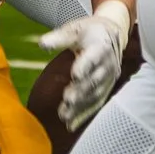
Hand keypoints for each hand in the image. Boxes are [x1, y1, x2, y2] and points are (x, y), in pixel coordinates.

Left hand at [38, 0, 130, 127]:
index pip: (94, 57)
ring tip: (64, 115)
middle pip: (94, 79)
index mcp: (101, 45)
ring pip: (94, 95)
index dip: (85, 66)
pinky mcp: (105, 90)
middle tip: (68, 99)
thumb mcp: (75, 28)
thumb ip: (59, 37)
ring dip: (80, 106)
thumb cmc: (90, 31)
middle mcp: (108, 64)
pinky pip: (95, 104)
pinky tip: (70, 124)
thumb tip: (41, 44)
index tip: (75, 75)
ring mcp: (108, 79)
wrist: (113, 35)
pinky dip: (83, 115)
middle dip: (81, 90)